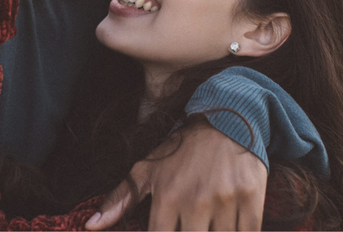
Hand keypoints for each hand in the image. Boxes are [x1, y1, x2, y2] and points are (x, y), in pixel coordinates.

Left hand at [86, 119, 266, 230]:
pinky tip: (228, 227)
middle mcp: (195, 200)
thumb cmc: (179, 151)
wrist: (224, 120)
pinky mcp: (251, 198)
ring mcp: (225, 200)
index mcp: (167, 197)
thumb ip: (119, 200)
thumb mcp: (145, 171)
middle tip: (186, 228)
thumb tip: (90, 226)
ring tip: (205, 225)